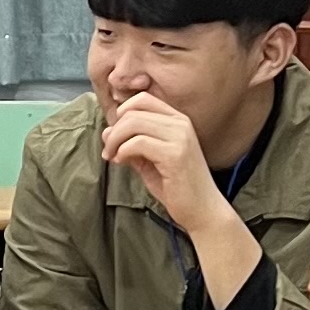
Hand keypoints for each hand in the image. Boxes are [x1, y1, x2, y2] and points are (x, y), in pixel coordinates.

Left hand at [98, 93, 228, 236]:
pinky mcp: (175, 154)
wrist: (202, 210)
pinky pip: (138, 142)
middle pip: (134, 110)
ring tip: (112, 156)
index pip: (143, 99)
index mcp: (178, 121)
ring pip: (133, 123)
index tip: (114, 135)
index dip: (122, 113)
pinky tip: (121, 162)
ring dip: (115, 140)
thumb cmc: (177, 187)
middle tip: (108, 150)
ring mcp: (179, 137)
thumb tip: (107, 132)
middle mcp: (181, 124)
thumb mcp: (150, 161)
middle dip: (114, 130)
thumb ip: (132, 144)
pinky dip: (123, 151)